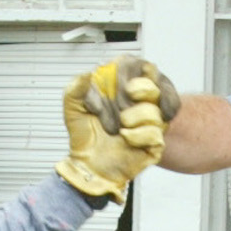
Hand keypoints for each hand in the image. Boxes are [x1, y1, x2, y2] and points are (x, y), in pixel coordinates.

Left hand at [57, 61, 168, 199]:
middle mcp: (142, 99)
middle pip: (152, 86)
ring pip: (154, 110)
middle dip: (123, 101)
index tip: (109, 89)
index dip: (123, 78)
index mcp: (124, 84)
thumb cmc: (84, 134)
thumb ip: (75, 88)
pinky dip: (137, 136)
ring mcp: (152, 119)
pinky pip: (155, 132)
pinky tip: (127, 139)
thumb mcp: (72, 108)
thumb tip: (87, 74)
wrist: (89, 164)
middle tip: (112, 110)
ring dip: (130, 119)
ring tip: (119, 128)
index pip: (136, 66)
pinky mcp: (157, 139)